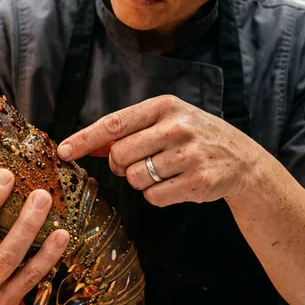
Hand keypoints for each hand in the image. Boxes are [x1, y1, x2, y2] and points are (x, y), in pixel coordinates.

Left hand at [58, 95, 261, 207]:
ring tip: (163, 173)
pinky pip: (154, 198)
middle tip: (137, 163)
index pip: (114, 124)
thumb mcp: (166, 121)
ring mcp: (189, 155)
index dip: (84, 139)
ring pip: (136, 179)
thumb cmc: (193, 138)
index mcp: (164, 106)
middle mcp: (177, 127)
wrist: (242, 160)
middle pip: (120, 155)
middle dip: (120, 165)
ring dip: (141, 182)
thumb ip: (128, 131)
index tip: (62, 151)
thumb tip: (83, 145)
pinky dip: (157, 196)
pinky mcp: (198, 182)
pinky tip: (175, 185)